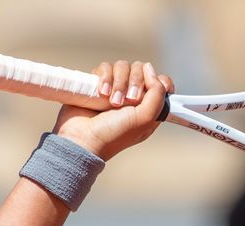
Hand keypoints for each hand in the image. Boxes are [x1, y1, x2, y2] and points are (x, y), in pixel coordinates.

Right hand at [53, 60, 173, 160]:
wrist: (83, 139)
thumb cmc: (114, 134)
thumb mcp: (145, 119)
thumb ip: (157, 93)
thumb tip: (149, 69)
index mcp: (148, 107)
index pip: (161, 82)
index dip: (158, 80)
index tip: (151, 87)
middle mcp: (132, 96)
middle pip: (141, 69)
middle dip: (135, 81)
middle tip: (128, 100)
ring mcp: (114, 89)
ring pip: (122, 66)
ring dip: (118, 82)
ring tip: (111, 100)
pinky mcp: (98, 84)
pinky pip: (104, 68)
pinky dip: (104, 77)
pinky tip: (101, 92)